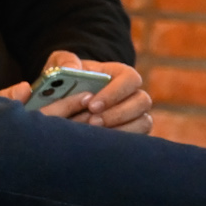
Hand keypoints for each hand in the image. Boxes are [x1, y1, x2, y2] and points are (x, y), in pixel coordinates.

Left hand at [1, 49, 152, 132]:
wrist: (67, 99)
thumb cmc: (67, 78)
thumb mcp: (61, 64)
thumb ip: (65, 62)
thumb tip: (72, 69)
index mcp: (119, 74)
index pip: (130, 79)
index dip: (115, 92)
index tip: (92, 105)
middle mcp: (132, 94)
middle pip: (142, 102)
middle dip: (118, 114)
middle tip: (92, 121)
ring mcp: (135, 114)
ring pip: (144, 122)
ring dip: (122, 129)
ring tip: (95, 132)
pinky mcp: (132, 131)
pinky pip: (138, 139)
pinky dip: (120, 143)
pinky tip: (100, 144)